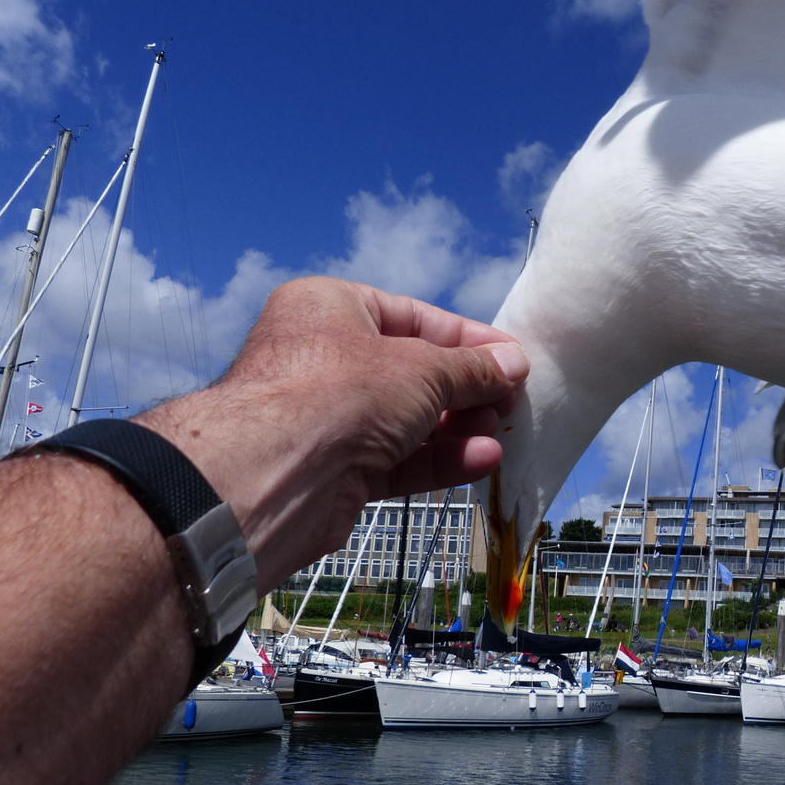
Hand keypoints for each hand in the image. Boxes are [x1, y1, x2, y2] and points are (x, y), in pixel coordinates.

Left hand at [137, 277, 527, 584]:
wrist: (271, 475)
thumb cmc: (341, 393)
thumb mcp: (423, 369)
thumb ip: (472, 369)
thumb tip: (513, 366)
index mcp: (330, 308)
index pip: (413, 317)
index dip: (468, 340)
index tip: (513, 360)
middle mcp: (323, 359)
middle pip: (412, 372)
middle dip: (465, 390)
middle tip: (510, 402)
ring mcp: (327, 418)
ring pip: (406, 420)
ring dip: (457, 427)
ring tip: (500, 432)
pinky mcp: (335, 470)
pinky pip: (397, 459)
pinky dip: (438, 459)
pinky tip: (482, 461)